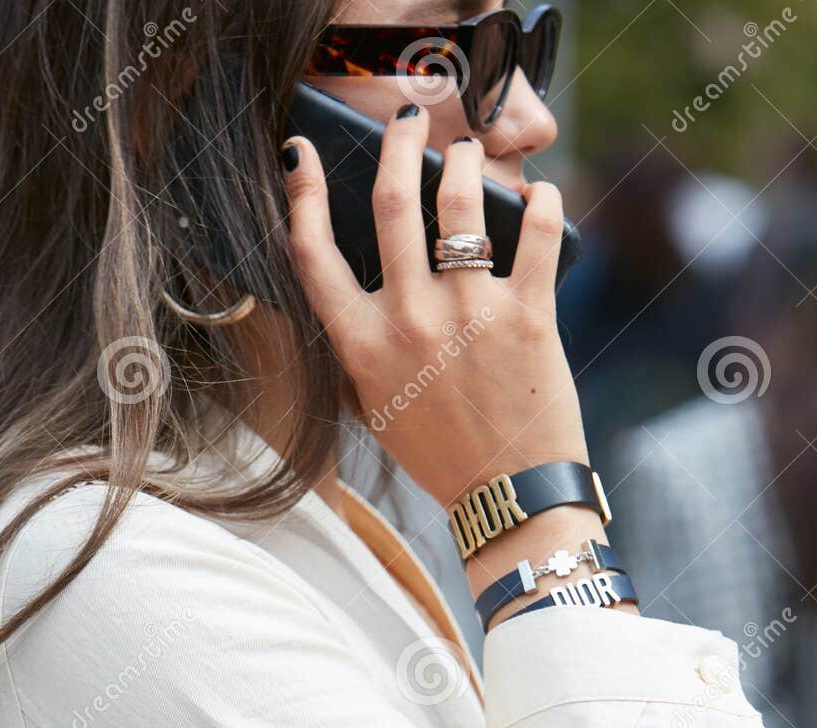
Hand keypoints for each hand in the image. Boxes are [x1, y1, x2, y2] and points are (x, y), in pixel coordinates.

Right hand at [281, 104, 588, 510]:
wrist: (506, 495)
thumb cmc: (441, 452)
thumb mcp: (377, 404)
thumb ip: (364, 343)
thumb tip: (362, 282)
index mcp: (363, 345)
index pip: (312, 254)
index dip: (301, 194)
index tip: (301, 153)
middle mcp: (410, 321)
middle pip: (391, 199)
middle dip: (397, 141)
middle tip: (407, 120)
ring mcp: (470, 314)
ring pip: (460, 198)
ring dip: (464, 159)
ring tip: (468, 153)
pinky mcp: (528, 315)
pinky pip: (537, 229)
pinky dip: (538, 198)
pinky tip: (535, 193)